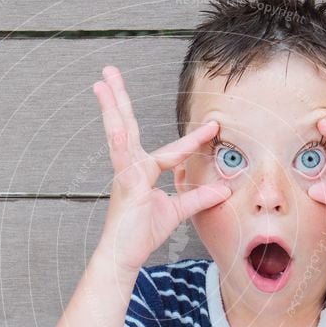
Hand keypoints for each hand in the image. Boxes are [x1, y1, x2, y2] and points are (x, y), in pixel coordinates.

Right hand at [92, 66, 231, 273]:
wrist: (125, 255)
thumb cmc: (142, 233)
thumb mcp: (177, 212)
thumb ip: (198, 198)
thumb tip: (223, 190)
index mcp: (144, 170)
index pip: (173, 149)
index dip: (194, 139)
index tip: (214, 126)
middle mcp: (132, 166)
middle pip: (127, 125)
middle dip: (119, 98)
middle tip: (108, 72)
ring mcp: (126, 173)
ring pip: (120, 134)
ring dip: (112, 107)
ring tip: (102, 83)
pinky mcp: (125, 184)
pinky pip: (122, 160)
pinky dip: (119, 142)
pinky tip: (115, 125)